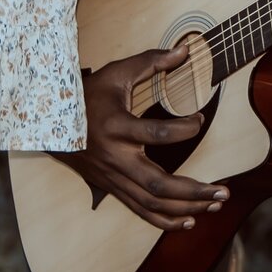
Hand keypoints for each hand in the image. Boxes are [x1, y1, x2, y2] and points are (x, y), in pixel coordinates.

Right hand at [56, 44, 228, 231]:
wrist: (48, 124)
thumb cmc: (87, 96)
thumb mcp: (116, 74)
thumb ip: (151, 61)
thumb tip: (185, 50)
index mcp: (117, 127)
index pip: (157, 134)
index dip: (185, 129)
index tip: (200, 119)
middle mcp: (115, 157)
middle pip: (158, 184)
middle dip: (195, 191)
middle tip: (223, 191)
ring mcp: (113, 177)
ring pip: (152, 203)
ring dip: (187, 208)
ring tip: (215, 203)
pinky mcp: (112, 188)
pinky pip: (140, 211)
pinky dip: (165, 220)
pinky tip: (189, 220)